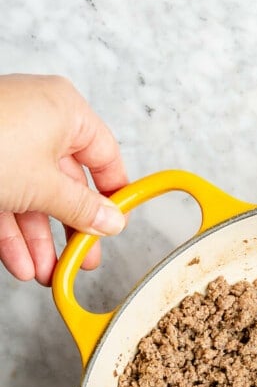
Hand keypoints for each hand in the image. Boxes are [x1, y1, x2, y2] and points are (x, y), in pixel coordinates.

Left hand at [0, 73, 127, 285]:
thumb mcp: (47, 186)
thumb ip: (83, 208)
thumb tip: (111, 222)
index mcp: (64, 112)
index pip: (104, 155)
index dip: (112, 195)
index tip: (115, 226)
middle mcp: (37, 122)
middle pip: (66, 184)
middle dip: (69, 231)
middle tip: (81, 260)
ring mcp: (7, 142)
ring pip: (34, 198)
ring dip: (40, 242)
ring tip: (46, 274)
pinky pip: (6, 200)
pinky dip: (13, 234)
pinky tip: (21, 263)